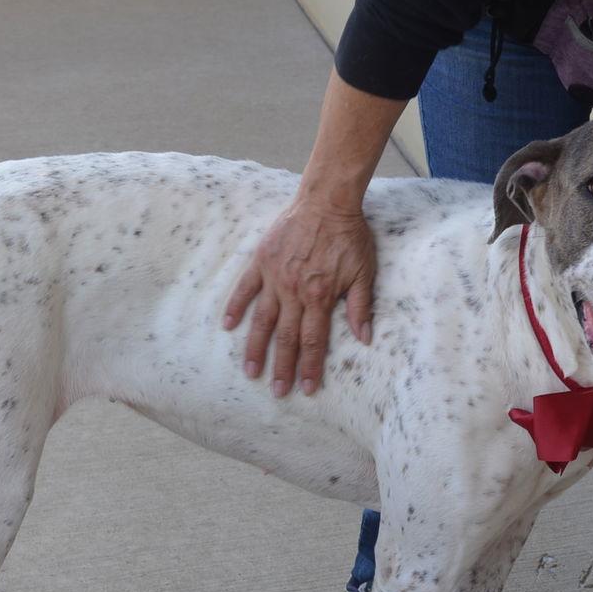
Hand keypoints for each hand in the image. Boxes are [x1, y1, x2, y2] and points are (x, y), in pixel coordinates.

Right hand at [223, 193, 375, 395]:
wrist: (327, 200)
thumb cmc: (349, 236)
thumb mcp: (364, 272)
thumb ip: (361, 306)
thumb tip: (364, 338)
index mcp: (320, 296)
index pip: (313, 341)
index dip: (309, 367)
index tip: (305, 389)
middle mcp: (294, 291)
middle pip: (286, 337)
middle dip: (282, 367)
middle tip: (276, 391)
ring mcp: (274, 277)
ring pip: (262, 320)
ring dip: (256, 347)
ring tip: (250, 370)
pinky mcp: (261, 261)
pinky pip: (245, 288)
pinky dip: (236, 307)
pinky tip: (228, 326)